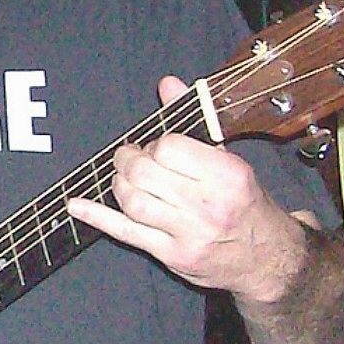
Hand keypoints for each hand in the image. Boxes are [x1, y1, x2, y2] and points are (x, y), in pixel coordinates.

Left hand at [66, 75, 308, 301]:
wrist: (267, 259)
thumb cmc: (245, 205)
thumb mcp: (230, 160)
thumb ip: (194, 123)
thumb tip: (167, 84)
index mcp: (227, 175)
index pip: (170, 147)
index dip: (155, 145)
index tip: (156, 149)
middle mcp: (208, 205)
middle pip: (146, 174)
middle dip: (129, 162)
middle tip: (129, 160)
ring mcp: (188, 233)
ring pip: (134, 202)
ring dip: (118, 185)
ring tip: (122, 179)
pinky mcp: (171, 255)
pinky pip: (126, 232)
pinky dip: (97, 216)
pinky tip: (76, 205)